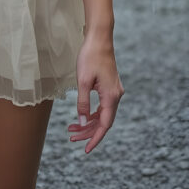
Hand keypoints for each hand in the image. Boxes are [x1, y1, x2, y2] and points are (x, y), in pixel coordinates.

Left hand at [67, 31, 124, 153]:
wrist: (99, 38)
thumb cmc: (90, 57)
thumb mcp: (83, 81)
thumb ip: (82, 103)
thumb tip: (81, 122)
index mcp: (111, 96)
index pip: (104, 124)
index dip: (95, 138)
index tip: (86, 150)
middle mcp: (116, 96)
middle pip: (103, 121)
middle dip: (87, 131)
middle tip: (71, 137)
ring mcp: (114, 91)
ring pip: (102, 114)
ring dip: (88, 122)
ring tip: (71, 128)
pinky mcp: (110, 87)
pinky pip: (102, 106)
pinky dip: (91, 113)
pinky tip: (81, 116)